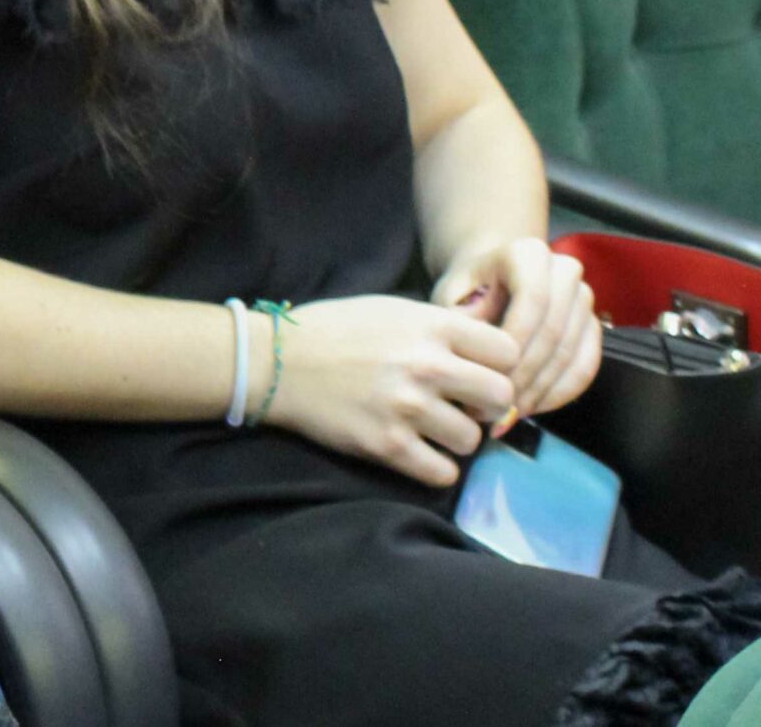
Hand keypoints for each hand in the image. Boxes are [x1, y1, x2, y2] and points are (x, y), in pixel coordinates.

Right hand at [265, 295, 518, 487]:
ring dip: (456, 439)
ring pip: (473, 440)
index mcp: (431, 326)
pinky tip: (417, 451)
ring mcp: (408, 407)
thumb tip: (486, 358)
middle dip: (486, 406)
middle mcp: (427, 365)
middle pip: (501, 397)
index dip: (497, 366)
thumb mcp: (394, 310)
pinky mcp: (388, 445)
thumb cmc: (335, 331)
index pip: (507, 352)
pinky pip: (442, 472)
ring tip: (431, 429)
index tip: (478, 373)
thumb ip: (442, 329)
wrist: (276, 362)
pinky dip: (434, 467)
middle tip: (463, 407)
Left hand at [433, 237, 601, 420]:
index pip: (533, 300)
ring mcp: (584, 301)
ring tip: (505, 415)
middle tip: (493, 408)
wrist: (489, 283)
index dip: (514, 343)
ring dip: (539, 391)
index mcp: (530, 254)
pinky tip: (530, 409)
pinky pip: (585, 368)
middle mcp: (565, 272)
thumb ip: (461, 315)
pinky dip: (558, 394)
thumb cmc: (466, 290)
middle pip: (554, 332)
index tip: (486, 376)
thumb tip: (477, 344)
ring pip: (571, 355)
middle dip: (523, 376)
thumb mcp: (451, 294)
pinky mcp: (593, 329)